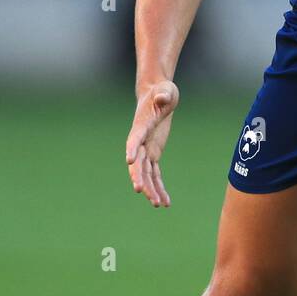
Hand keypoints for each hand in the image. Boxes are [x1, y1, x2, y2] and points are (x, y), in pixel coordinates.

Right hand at [126, 79, 179, 206]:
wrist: (158, 94)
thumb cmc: (162, 91)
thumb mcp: (166, 91)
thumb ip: (163, 96)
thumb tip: (162, 97)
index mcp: (141, 125)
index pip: (134, 139)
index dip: (132, 149)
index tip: (130, 161)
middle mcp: (140, 140)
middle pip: (138, 162)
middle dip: (139, 176)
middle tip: (141, 191)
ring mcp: (146, 148)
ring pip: (146, 173)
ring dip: (151, 188)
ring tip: (158, 204)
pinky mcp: (153, 153)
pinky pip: (155, 174)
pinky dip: (159, 186)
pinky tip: (165, 201)